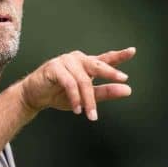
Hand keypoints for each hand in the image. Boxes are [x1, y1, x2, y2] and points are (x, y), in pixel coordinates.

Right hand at [20, 47, 134, 120]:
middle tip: (122, 79)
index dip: (119, 56)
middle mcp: (77, 59)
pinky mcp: (54, 67)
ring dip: (88, 100)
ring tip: (90, 115)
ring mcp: (65, 61)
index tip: (132, 51)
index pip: (105, 59)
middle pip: (97, 65)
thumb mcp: (86, 97)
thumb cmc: (59, 94)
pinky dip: (74, 97)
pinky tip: (77, 108)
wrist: (35, 96)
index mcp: (86, 64)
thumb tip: (127, 90)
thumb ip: (105, 92)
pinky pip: (69, 83)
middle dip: (110, 73)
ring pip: (83, 80)